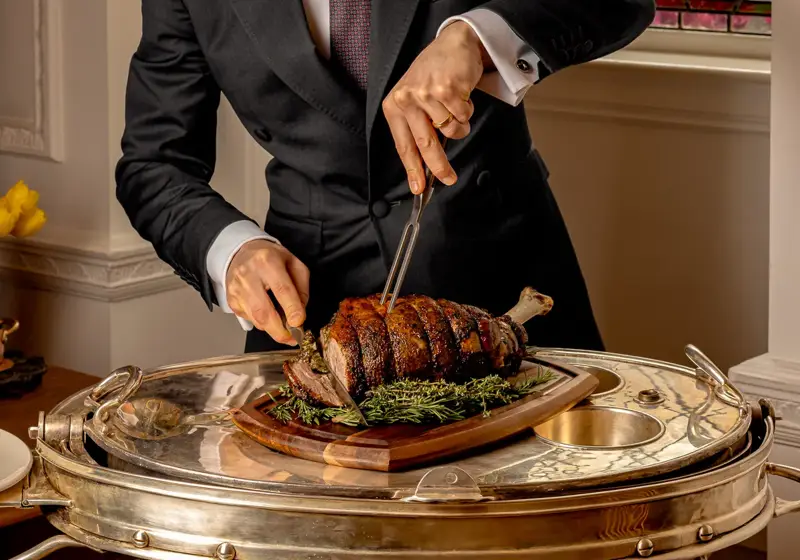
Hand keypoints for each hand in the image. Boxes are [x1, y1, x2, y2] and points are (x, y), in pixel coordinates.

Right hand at [225, 239, 309, 344]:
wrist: (240, 252)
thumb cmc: (270, 258)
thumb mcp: (293, 263)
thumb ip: (301, 287)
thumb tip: (300, 312)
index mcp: (267, 261)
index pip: (281, 289)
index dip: (292, 309)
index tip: (299, 323)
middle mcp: (248, 275)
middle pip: (263, 311)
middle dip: (280, 330)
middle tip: (293, 338)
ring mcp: (236, 289)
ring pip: (256, 319)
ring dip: (273, 330)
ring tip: (285, 329)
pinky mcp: (231, 300)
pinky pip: (249, 319)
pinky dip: (262, 323)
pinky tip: (269, 316)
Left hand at [382, 21, 489, 193]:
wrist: (452, 44)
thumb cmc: (432, 75)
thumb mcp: (414, 100)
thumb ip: (417, 128)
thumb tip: (426, 164)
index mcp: (394, 106)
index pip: (403, 145)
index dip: (412, 169)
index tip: (418, 188)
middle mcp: (407, 100)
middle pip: (425, 144)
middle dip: (439, 166)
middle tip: (449, 178)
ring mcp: (427, 94)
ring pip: (451, 130)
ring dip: (460, 125)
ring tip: (455, 108)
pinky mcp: (447, 89)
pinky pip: (464, 116)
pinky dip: (468, 112)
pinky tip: (461, 97)